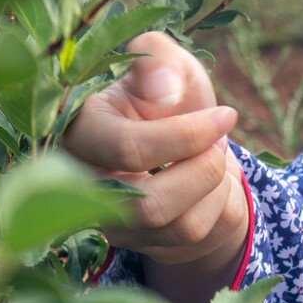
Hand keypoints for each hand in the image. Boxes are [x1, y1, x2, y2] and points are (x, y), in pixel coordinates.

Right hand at [63, 32, 249, 302]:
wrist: (187, 144)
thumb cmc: (167, 98)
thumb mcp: (167, 64)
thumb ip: (159, 57)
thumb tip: (162, 88)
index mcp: (78, 133)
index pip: (126, 149)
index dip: (186, 134)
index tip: (225, 116)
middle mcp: (84, 190)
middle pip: (148, 205)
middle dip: (202, 169)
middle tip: (219, 142)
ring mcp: (111, 225)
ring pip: (179, 225)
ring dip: (214, 184)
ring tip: (212, 157)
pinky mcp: (143, 245)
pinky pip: (196, 235)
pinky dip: (220, 203)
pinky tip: (208, 183)